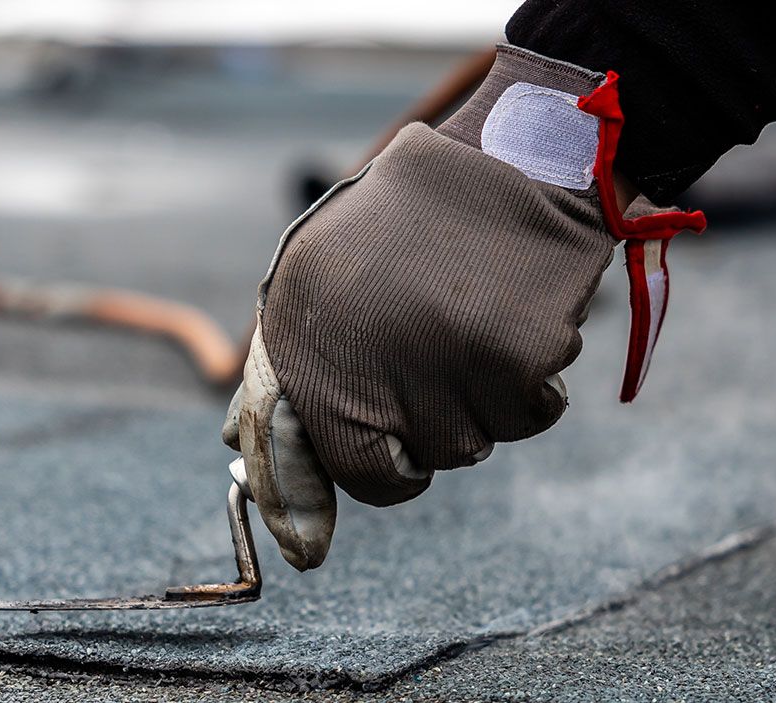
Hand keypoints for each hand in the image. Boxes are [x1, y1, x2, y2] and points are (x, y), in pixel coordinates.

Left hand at [225, 46, 695, 570]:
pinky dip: (536, 381)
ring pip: (478, 442)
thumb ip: (283, 361)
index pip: (342, 468)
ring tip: (479, 318)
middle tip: (447, 354)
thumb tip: (238, 445)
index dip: (378, 473)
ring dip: (486, 399)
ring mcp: (445, 373)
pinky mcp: (517, 365)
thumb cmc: (406, 215)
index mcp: (309, 349)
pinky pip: (532, 414)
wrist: (511, 155)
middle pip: (419, 463)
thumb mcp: (312, 271)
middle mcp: (370, 372)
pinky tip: (520, 318)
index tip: (398, 461)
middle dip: (436, 428)